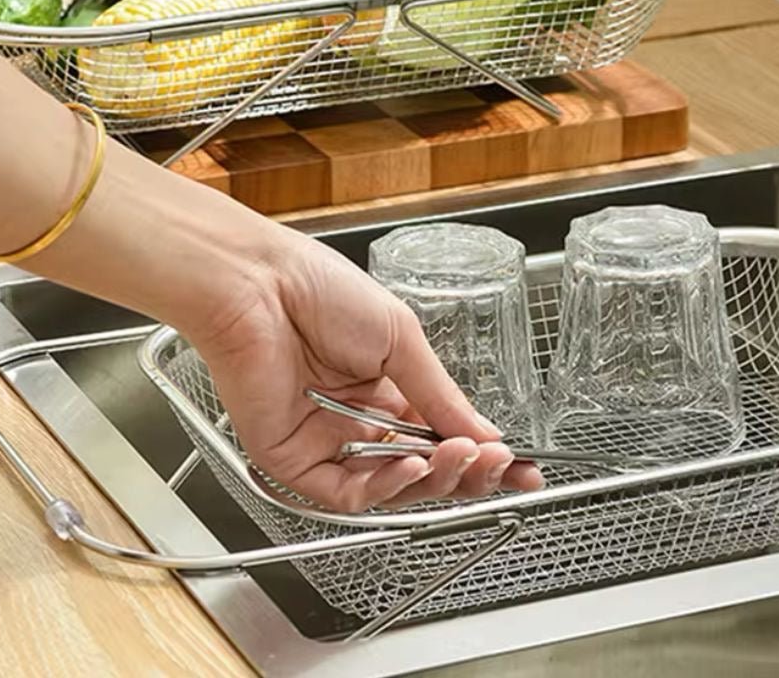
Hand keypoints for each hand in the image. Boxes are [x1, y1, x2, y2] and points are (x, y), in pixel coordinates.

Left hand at [191, 228, 544, 512]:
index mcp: (387, 385)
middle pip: (424, 469)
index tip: (521, 466)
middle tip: (497, 464)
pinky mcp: (294, 461)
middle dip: (467, 471)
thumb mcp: (400, 337)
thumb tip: (487, 433)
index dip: (482, 453)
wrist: (257, 284)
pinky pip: (348, 494)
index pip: (443, 433)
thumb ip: (440, 393)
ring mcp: (328, 442)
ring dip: (433, 478)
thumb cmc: (319, 289)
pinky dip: (385, 488)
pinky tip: (411, 466)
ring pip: (392, 488)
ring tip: (459, 455)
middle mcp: (360, 418)